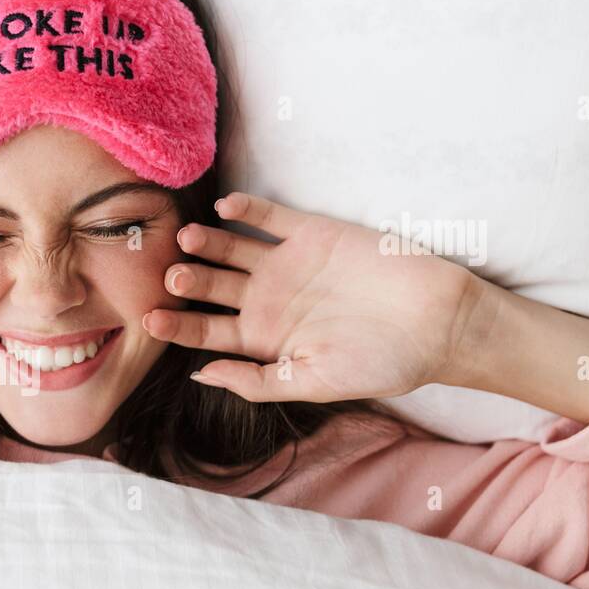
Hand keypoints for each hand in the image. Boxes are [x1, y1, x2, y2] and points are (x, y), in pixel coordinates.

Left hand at [142, 192, 482, 402]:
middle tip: (170, 276)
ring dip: (208, 243)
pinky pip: (269, 216)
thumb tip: (201, 376)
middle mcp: (266, 299)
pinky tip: (227, 207)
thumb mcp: (313, 382)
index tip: (149, 320)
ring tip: (187, 239)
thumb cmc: (381, 363)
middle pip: (211, 287)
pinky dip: (247, 208)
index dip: (178, 326)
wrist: (438, 323)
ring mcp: (286, 263)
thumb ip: (257, 381)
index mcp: (262, 339)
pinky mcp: (311, 232)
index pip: (206, 332)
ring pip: (232, 249)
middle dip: (188, 282)